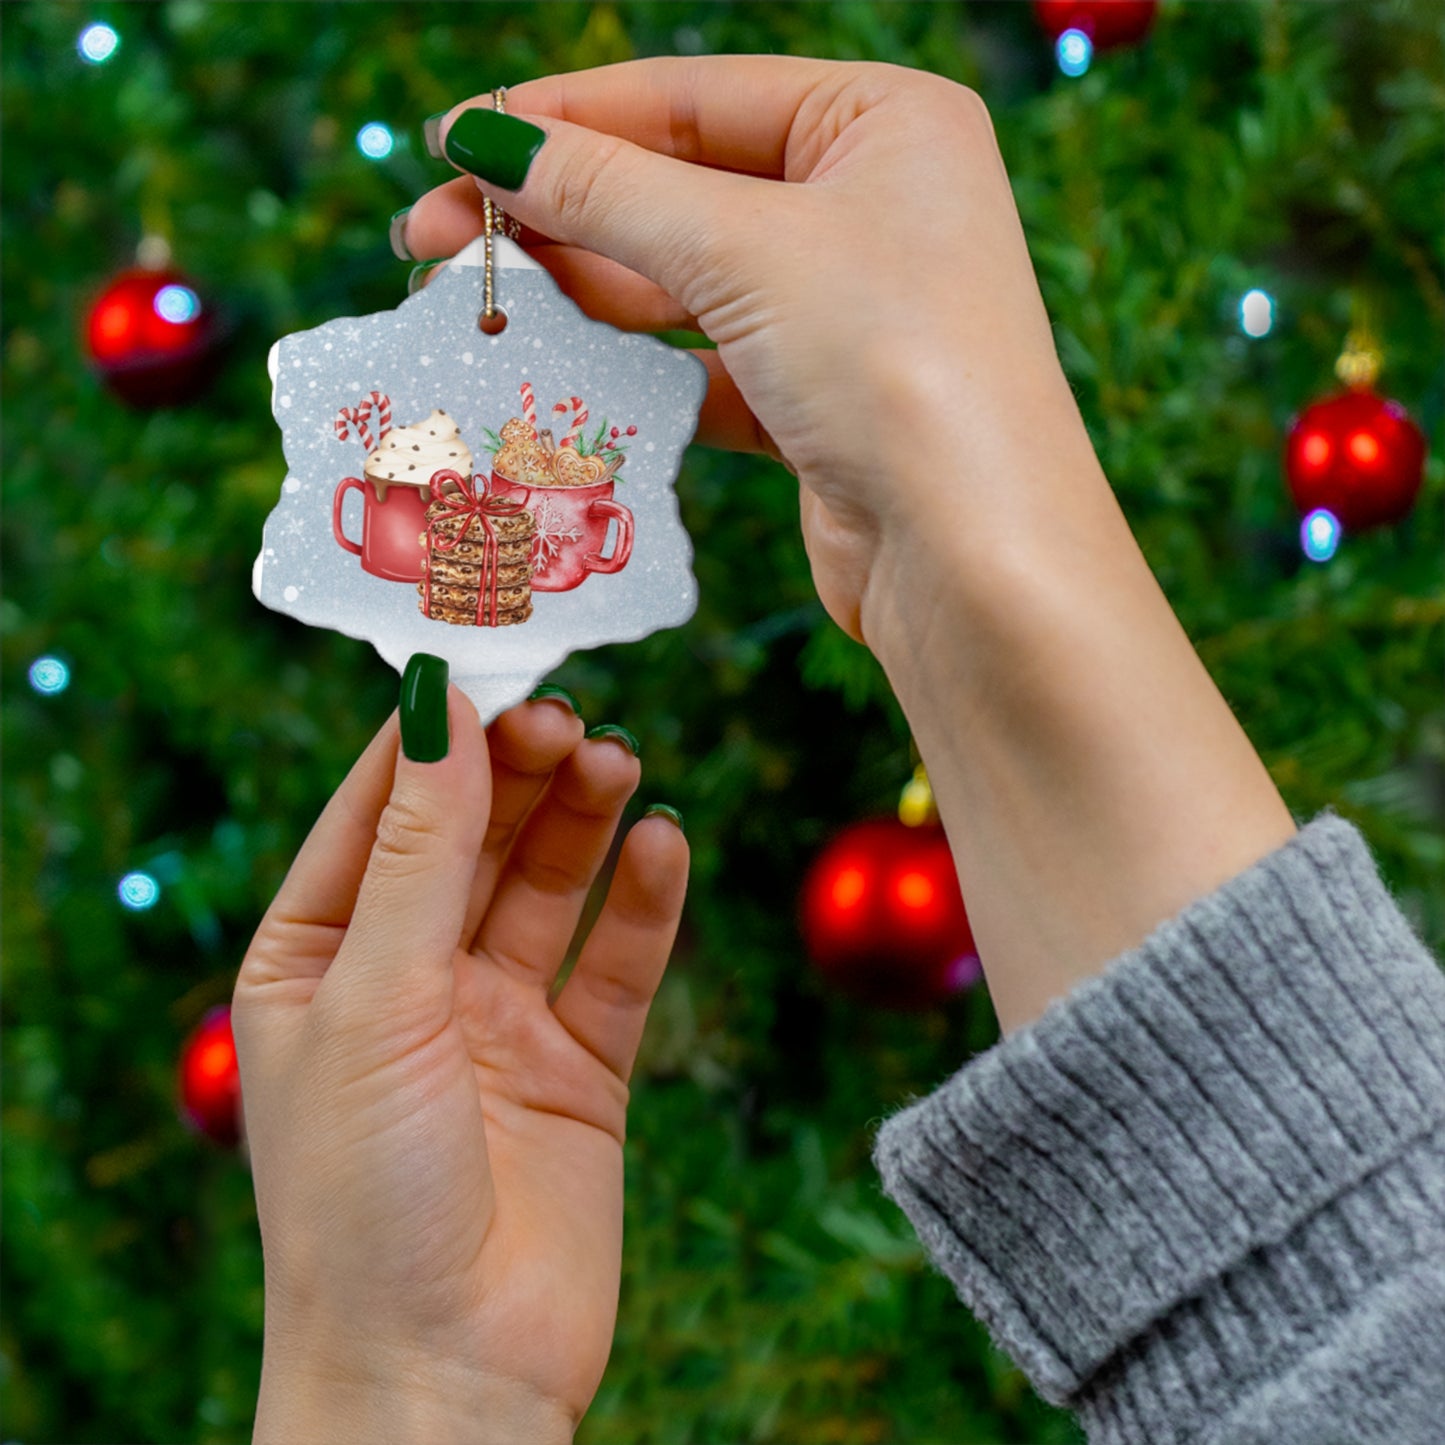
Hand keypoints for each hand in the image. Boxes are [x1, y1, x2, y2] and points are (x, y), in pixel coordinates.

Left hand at [233, 686, 686, 1441]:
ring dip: (584, 820)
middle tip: (570, 714)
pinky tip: (664, 844)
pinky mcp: (579, 1067)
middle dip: (518, 771)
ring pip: (549, 886)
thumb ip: (419, 852)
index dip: (431, 735)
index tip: (486, 657)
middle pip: (473, 837)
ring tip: (620, 761)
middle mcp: (408, 980)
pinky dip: (643, 902)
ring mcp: (497, 1022)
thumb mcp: (375, 1000)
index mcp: (318, 958)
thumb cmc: (362, 1198)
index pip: (376, 811)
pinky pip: (617, 963)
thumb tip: (438, 706)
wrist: (445, 1377)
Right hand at [404, 56, 1082, 641]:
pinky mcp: (820, 401)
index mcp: (883, 122)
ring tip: (478, 301)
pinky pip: (705, 363)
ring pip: (686, 280)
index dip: (562, 118)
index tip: (452, 141)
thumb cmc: (895, 367)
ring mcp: (847, 308)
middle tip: (430, 237)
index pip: (691, 97)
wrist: (973, 560)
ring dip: (584, 290)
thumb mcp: (743, 250)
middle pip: (679, 188)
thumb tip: (487, 143)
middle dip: (557, 212)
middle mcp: (872, 204)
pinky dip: (635, 368)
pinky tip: (558, 370)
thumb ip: (609, 192)